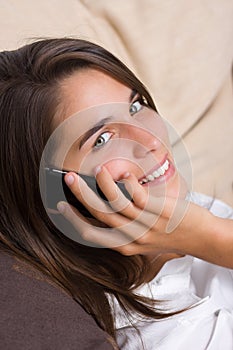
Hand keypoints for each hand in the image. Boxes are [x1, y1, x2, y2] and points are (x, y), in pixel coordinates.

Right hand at [57, 166, 232, 266]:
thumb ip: (122, 227)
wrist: (200, 237)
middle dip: (80, 195)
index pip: (90, 233)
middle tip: (69, 179)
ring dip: (102, 184)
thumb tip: (103, 204)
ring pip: (115, 204)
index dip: (72, 219)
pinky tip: (124, 174)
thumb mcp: (142, 238)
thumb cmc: (169, 234)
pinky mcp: (159, 211)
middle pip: (98, 214)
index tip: (60, 205)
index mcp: (124, 245)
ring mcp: (145, 224)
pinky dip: (127, 182)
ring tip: (96, 171)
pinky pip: (137, 195)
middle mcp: (131, 237)